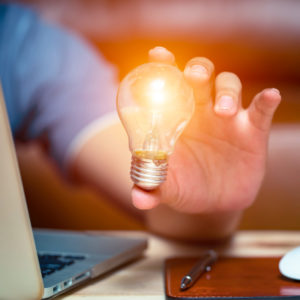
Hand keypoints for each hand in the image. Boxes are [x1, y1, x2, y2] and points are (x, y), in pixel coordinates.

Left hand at [132, 46, 280, 213]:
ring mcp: (227, 119)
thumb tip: (139, 200)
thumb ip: (152, 190)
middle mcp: (201, 111)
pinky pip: (260, 111)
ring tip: (223, 110)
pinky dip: (266, 102)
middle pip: (200, 77)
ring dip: (226, 92)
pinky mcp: (251, 132)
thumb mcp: (168, 188)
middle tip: (193, 77)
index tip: (158, 55)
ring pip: (228, 88)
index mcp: (175, 118)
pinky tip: (270, 97)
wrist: (213, 202)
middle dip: (197, 71)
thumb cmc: (185, 186)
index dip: (164, 68)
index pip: (170, 85)